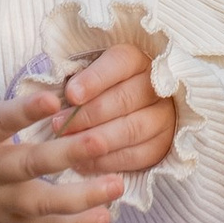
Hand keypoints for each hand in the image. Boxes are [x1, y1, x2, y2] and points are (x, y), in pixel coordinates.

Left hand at [54, 43, 179, 190]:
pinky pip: (137, 156)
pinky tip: (82, 162)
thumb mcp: (87, 73)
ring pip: (133, 129)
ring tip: (68, 146)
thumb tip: (63, 95)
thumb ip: (76, 79)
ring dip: (97, 139)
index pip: (120, 63)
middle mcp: (157, 86)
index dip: (95, 79)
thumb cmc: (95, 90)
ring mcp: (164, 117)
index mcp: (137, 59)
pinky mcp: (162, 144)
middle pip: (126, 99)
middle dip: (89, 114)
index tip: (70, 95)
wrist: (123, 112)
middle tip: (60, 125)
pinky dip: (108, 161)